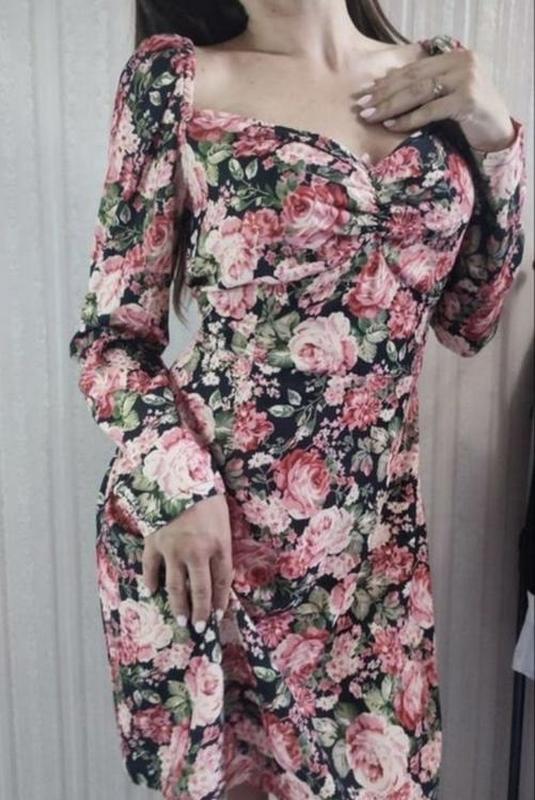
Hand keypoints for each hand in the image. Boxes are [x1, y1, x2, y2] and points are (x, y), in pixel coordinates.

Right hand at [141, 493, 232, 631]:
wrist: (180, 475)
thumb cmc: (207, 497)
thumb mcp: (223, 521)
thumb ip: (221, 546)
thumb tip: (220, 573)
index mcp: (217, 545)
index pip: (221, 582)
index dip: (220, 601)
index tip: (219, 615)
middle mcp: (195, 552)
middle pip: (199, 591)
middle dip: (200, 612)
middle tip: (199, 628)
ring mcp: (172, 549)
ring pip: (175, 586)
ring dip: (177, 606)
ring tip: (180, 620)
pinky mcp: (154, 542)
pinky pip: (150, 568)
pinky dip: (150, 580)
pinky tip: (152, 591)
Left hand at [354, 40, 516, 152]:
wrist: (497, 130)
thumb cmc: (468, 114)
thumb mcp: (446, 94)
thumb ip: (426, 87)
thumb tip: (386, 87)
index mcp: (455, 57)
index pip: (414, 68)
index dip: (388, 81)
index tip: (366, 93)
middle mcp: (462, 63)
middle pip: (413, 78)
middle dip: (384, 93)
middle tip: (361, 105)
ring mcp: (466, 80)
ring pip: (419, 92)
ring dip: (390, 105)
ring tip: (370, 115)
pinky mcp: (467, 100)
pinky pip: (430, 110)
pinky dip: (408, 119)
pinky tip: (391, 125)